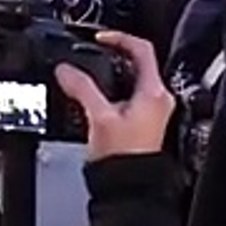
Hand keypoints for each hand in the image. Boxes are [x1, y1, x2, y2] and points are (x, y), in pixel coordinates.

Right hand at [54, 31, 174, 160]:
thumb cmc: (123, 157)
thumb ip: (81, 88)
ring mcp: (153, 112)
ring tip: (90, 76)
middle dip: (113, 56)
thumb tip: (66, 70)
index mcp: (154, 92)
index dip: (120, 38)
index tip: (101, 38)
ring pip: (132, 81)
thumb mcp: (98, 116)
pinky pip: (129, 97)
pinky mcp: (143, 124)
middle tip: (93, 54)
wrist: (128, 188)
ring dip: (111, 75)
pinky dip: (112, 91)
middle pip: (138, 63)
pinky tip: (96, 99)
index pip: (142, 49)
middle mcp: (158, 100)